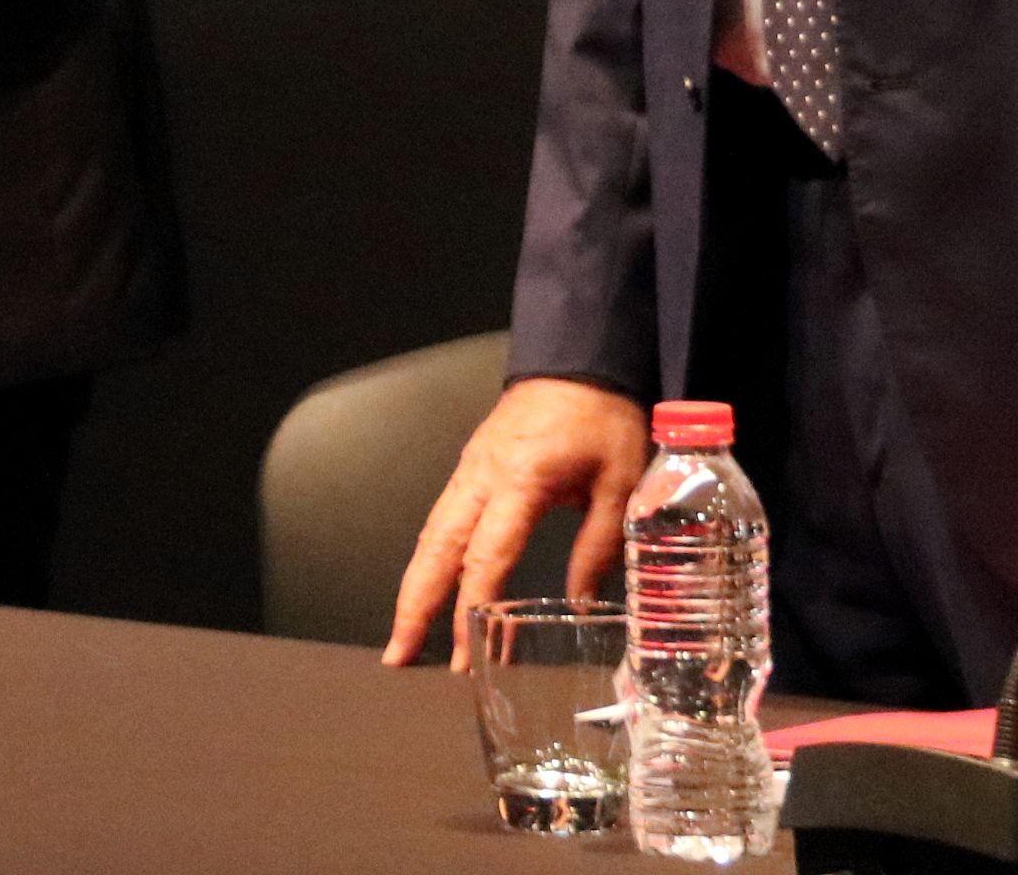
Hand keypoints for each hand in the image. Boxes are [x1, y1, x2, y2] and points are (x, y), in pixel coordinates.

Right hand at [385, 376, 650, 665]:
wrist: (578, 360)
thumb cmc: (602, 417)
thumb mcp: (619, 483)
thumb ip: (599, 546)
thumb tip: (581, 604)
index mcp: (520, 480)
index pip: (486, 555)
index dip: (472, 608)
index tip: (465, 655)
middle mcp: (481, 477)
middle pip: (435, 549)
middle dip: (414, 606)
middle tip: (398, 656)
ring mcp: (469, 469)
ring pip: (430, 535)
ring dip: (414, 587)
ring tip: (404, 637)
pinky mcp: (471, 466)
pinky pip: (442, 519)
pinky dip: (430, 560)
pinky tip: (432, 589)